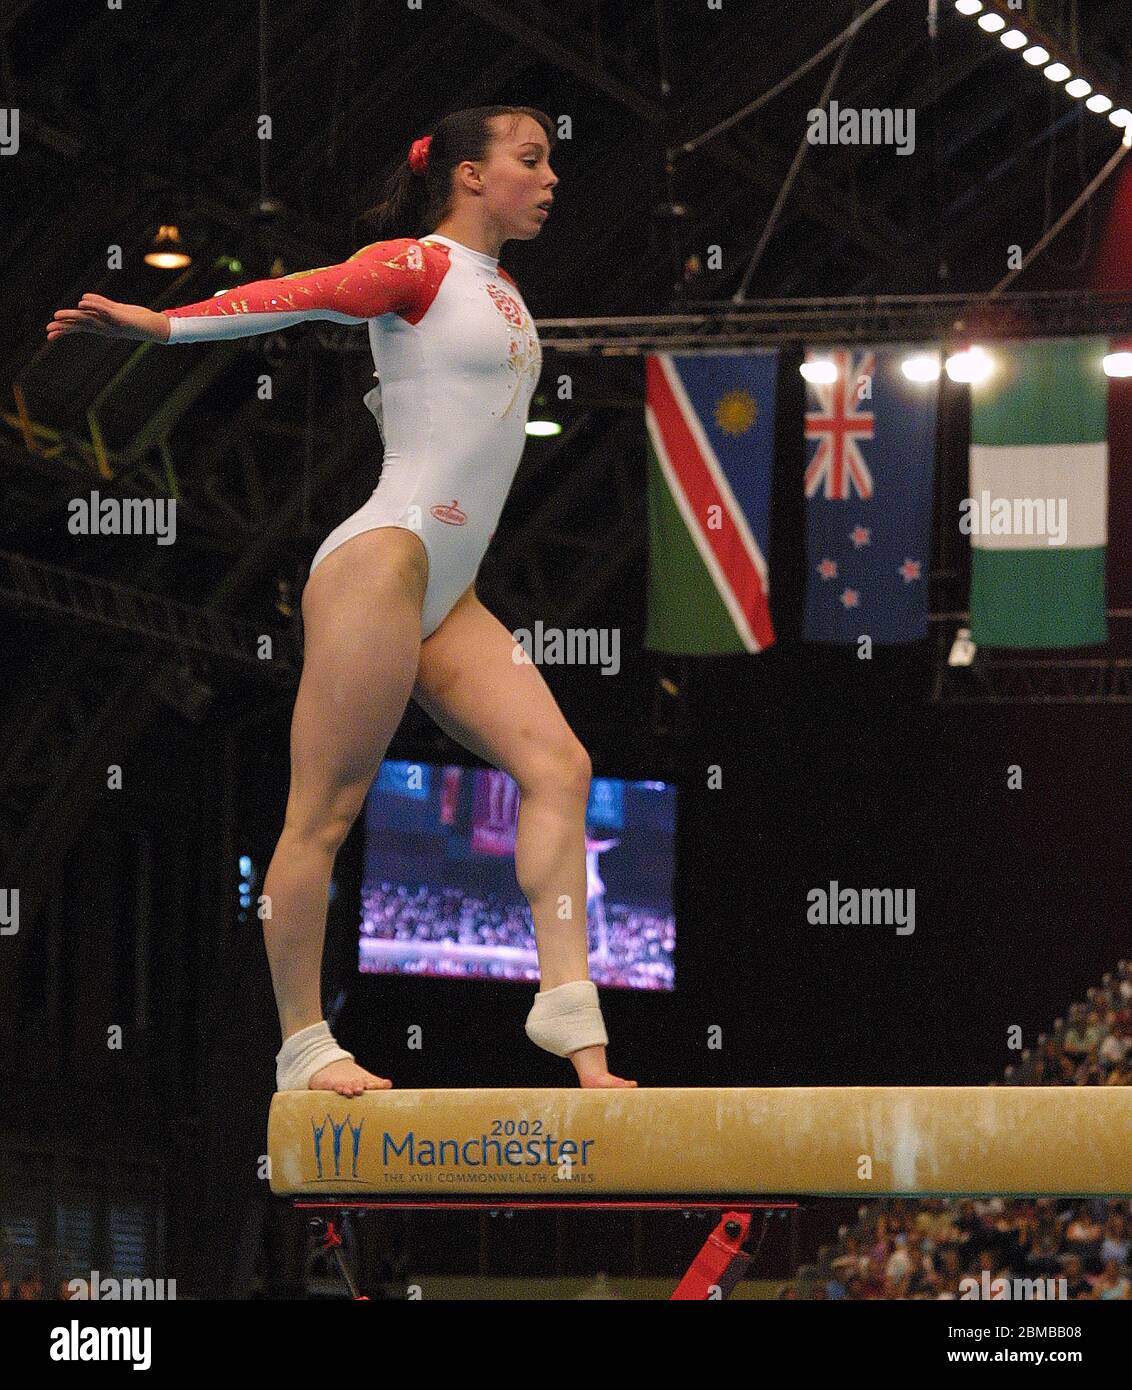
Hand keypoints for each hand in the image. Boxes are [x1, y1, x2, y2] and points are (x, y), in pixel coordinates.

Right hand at [47, 294, 169, 342]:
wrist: (155, 327)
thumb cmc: (135, 319)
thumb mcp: (116, 311)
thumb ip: (100, 304)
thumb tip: (83, 300)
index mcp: (103, 326)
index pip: (80, 327)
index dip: (64, 329)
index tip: (50, 334)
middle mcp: (106, 327)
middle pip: (80, 325)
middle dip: (64, 327)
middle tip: (48, 331)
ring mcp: (113, 323)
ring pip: (89, 319)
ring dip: (72, 316)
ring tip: (57, 316)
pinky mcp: (121, 318)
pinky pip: (105, 310)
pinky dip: (93, 305)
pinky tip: (82, 303)